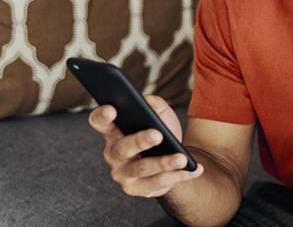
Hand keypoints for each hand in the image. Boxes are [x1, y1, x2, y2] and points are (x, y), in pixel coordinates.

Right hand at [88, 94, 203, 197]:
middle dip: (140, 141)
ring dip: (163, 163)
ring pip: (142, 168)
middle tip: (157, 134)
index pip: (100, 122)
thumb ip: (153, 104)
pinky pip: (157, 184)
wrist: (174, 159)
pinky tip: (193, 169)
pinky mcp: (137, 189)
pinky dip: (177, 176)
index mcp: (114, 131)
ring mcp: (123, 173)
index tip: (111, 109)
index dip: (101, 116)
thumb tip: (149, 102)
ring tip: (182, 158)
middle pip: (122, 148)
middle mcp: (114, 153)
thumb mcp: (160, 113)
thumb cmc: (163, 131)